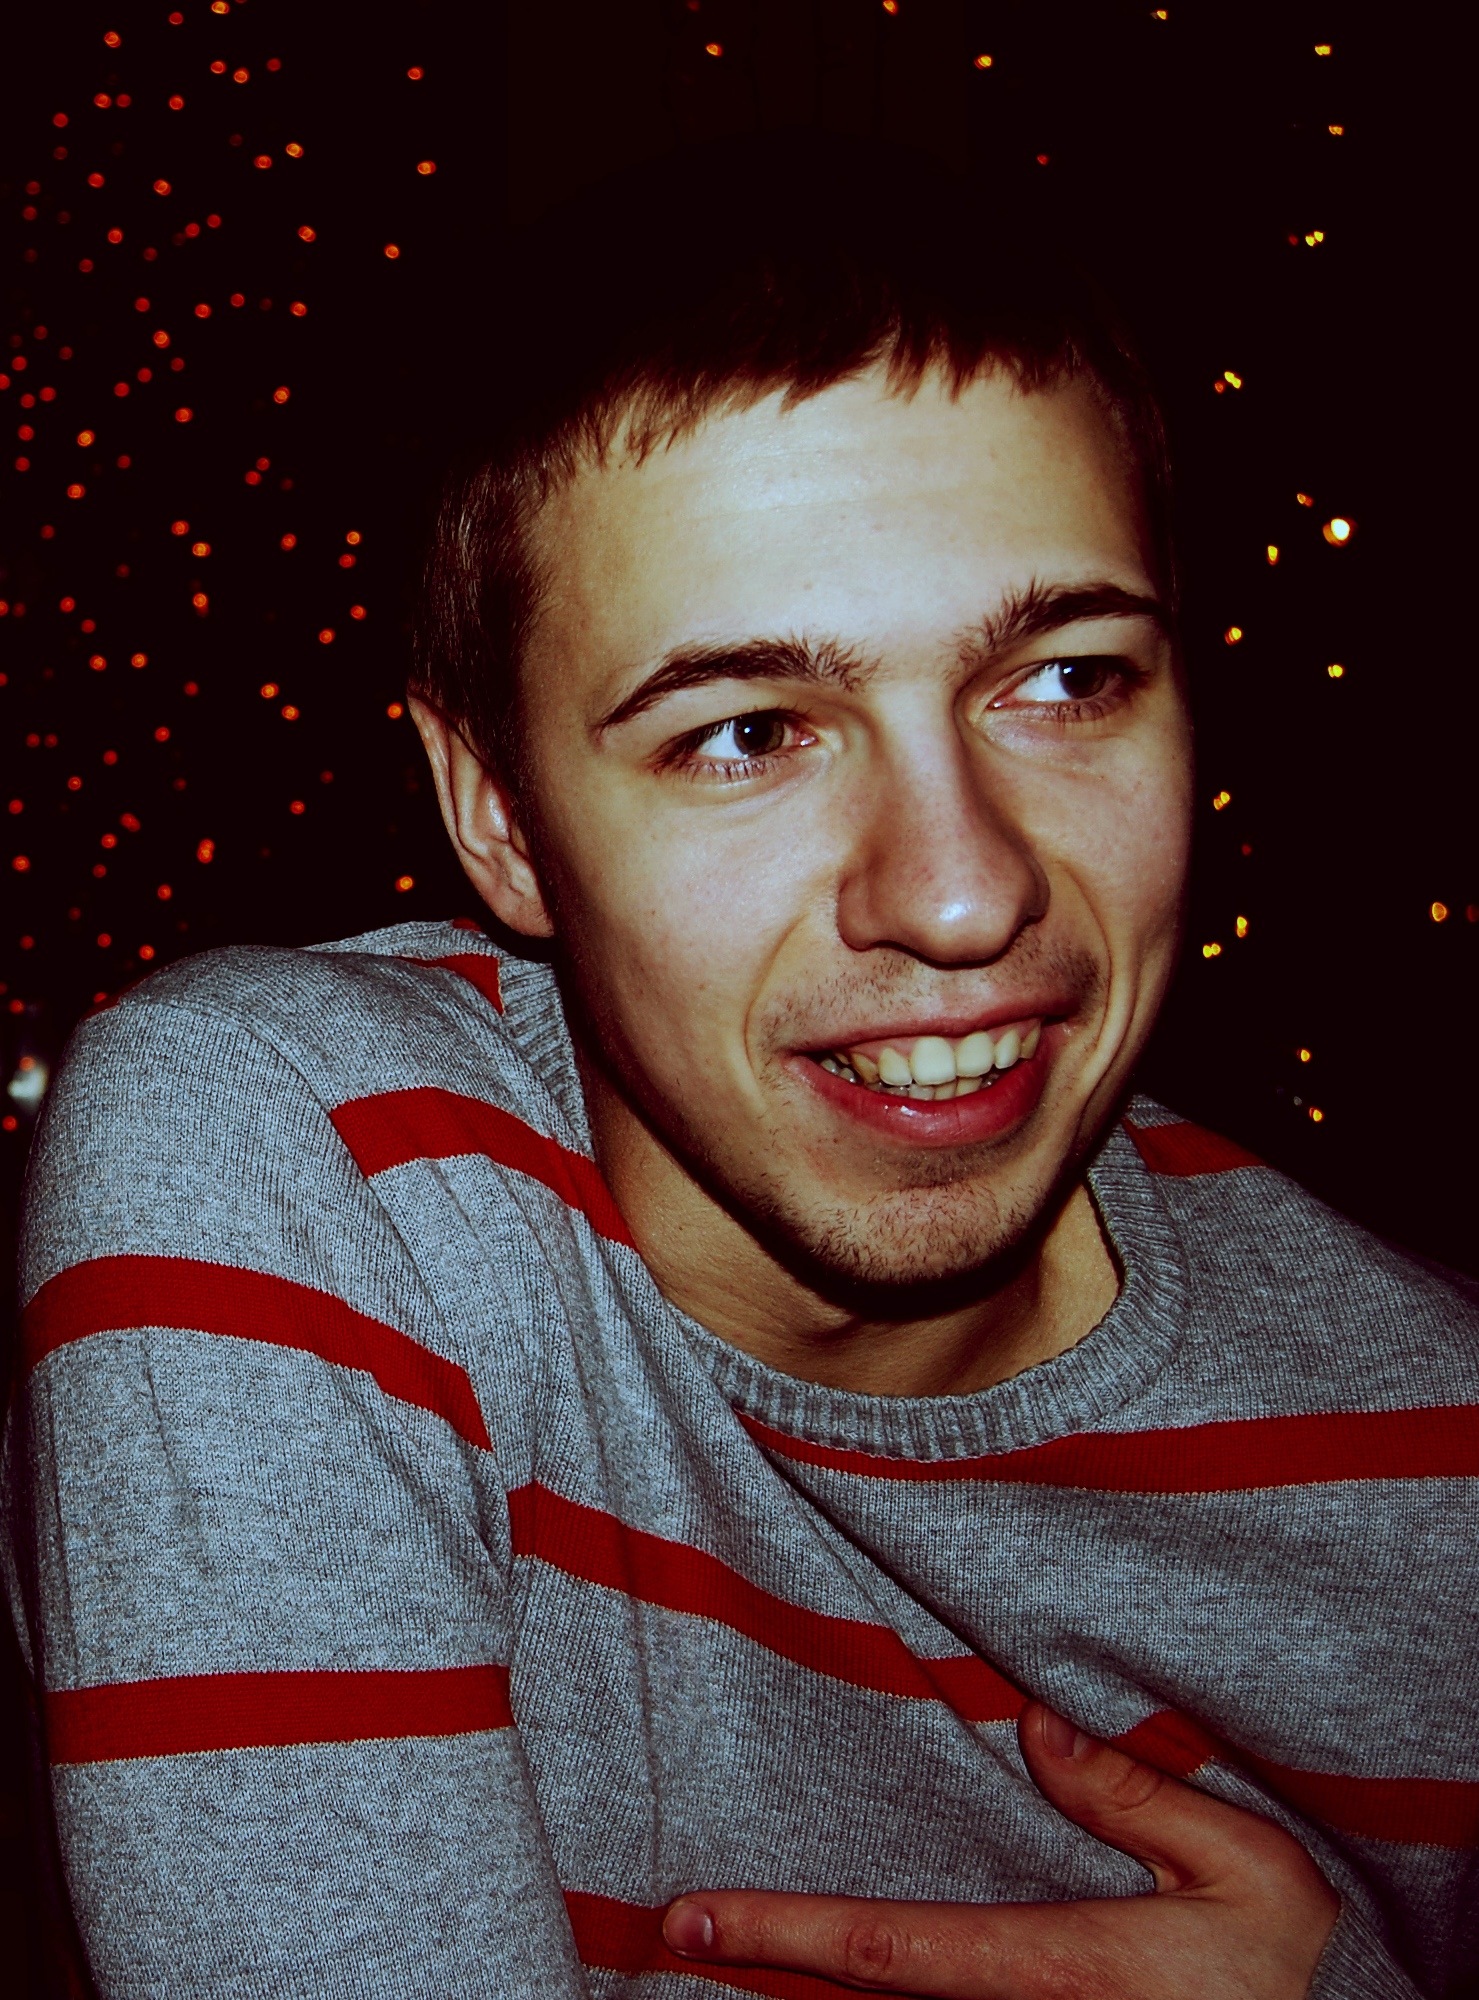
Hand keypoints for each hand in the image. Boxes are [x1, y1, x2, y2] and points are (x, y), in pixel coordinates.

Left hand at [662, 1703, 1338, 1996]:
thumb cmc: (1299, 1965)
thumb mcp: (1239, 1863)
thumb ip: (1137, 1794)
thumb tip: (1034, 1727)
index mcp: (1058, 1968)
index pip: (893, 1949)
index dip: (789, 1932)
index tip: (697, 1918)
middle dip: (766, 1967)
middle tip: (672, 1937)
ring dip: (810, 1988)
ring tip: (731, 1950)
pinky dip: (876, 1997)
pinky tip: (833, 1976)